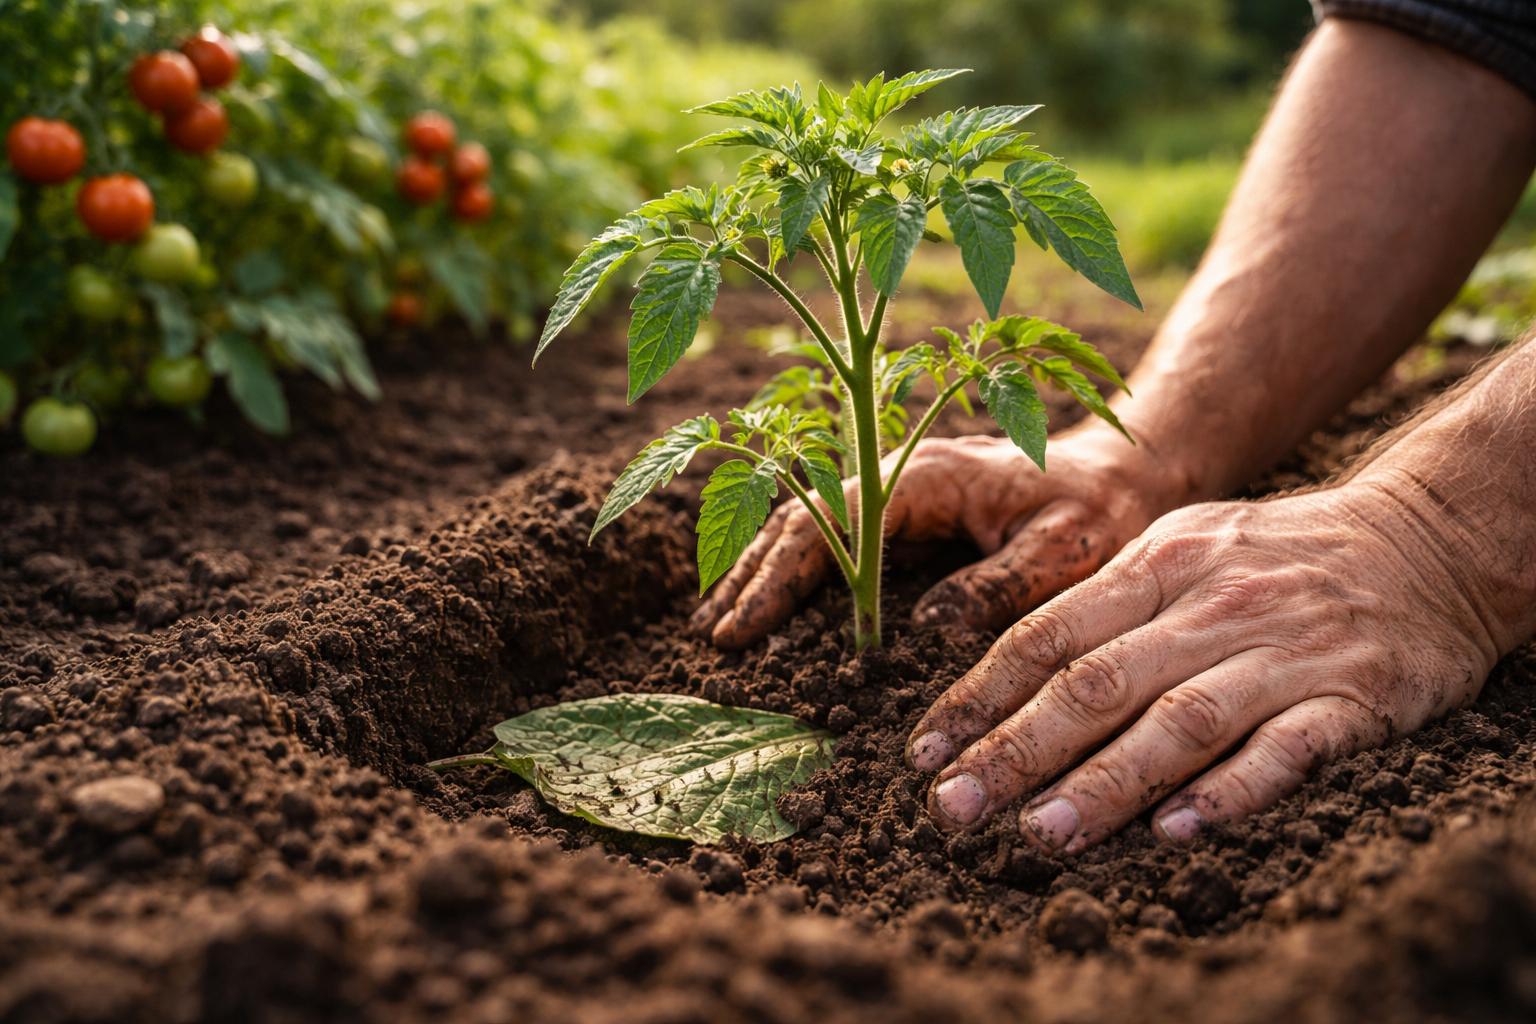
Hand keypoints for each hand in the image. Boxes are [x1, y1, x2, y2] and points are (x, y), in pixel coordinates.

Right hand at [690, 431, 1173, 649]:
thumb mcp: (1070, 549)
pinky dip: (793, 568)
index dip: (782, 575)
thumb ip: (1001, 585)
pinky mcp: (905, 512)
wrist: (1126, 475)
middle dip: (753, 574)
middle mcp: (900, 473)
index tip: (745, 628)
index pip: (832, 521)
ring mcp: (898, 490)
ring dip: (761, 569)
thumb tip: (928, 630)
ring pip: (808, 522)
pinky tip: (769, 605)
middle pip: (802, 516)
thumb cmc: (1102, 511)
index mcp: (928, 476)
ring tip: (719, 623)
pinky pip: (834, 535)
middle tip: (713, 639)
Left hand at [908, 476, 1501, 851]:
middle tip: (955, 808)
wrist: (1424, 540)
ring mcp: (1283, 650)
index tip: (927, 752)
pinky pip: (1285, 749)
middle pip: (1098, 683)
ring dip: (1106, 782)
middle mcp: (1212, 604)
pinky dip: (1231, 790)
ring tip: (1042, 834)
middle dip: (1017, 749)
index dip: (981, 696)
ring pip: (1180, 721)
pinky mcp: (1353, 697)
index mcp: (1158, 563)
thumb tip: (1010, 681)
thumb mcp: (1185, 548)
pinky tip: (1179, 831)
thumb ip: (1107, 606)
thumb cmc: (1277, 556)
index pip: (1049, 635)